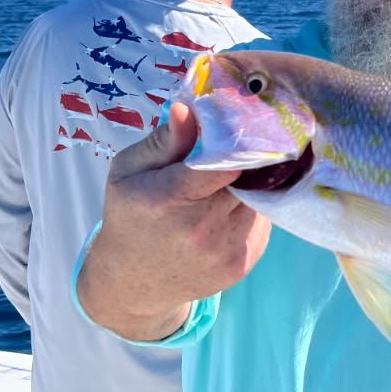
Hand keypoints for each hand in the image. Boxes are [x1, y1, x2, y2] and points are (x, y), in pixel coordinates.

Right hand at [77, 102, 271, 341]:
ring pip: (260, 198)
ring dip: (249, 184)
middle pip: (247, 178)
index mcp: (169, 198)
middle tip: (236, 147)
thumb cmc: (130, 215)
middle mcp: (202, 229)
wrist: (134, 282)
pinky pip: (261, 221)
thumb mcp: (129, 171)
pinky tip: (226, 209)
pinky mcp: (244, 263)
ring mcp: (227, 250)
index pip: (223, 161)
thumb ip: (163, 142)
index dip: (238, 141)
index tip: (242, 125)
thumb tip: (187, 109)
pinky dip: (250, 209)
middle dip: (245, 159)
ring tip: (225, 181)